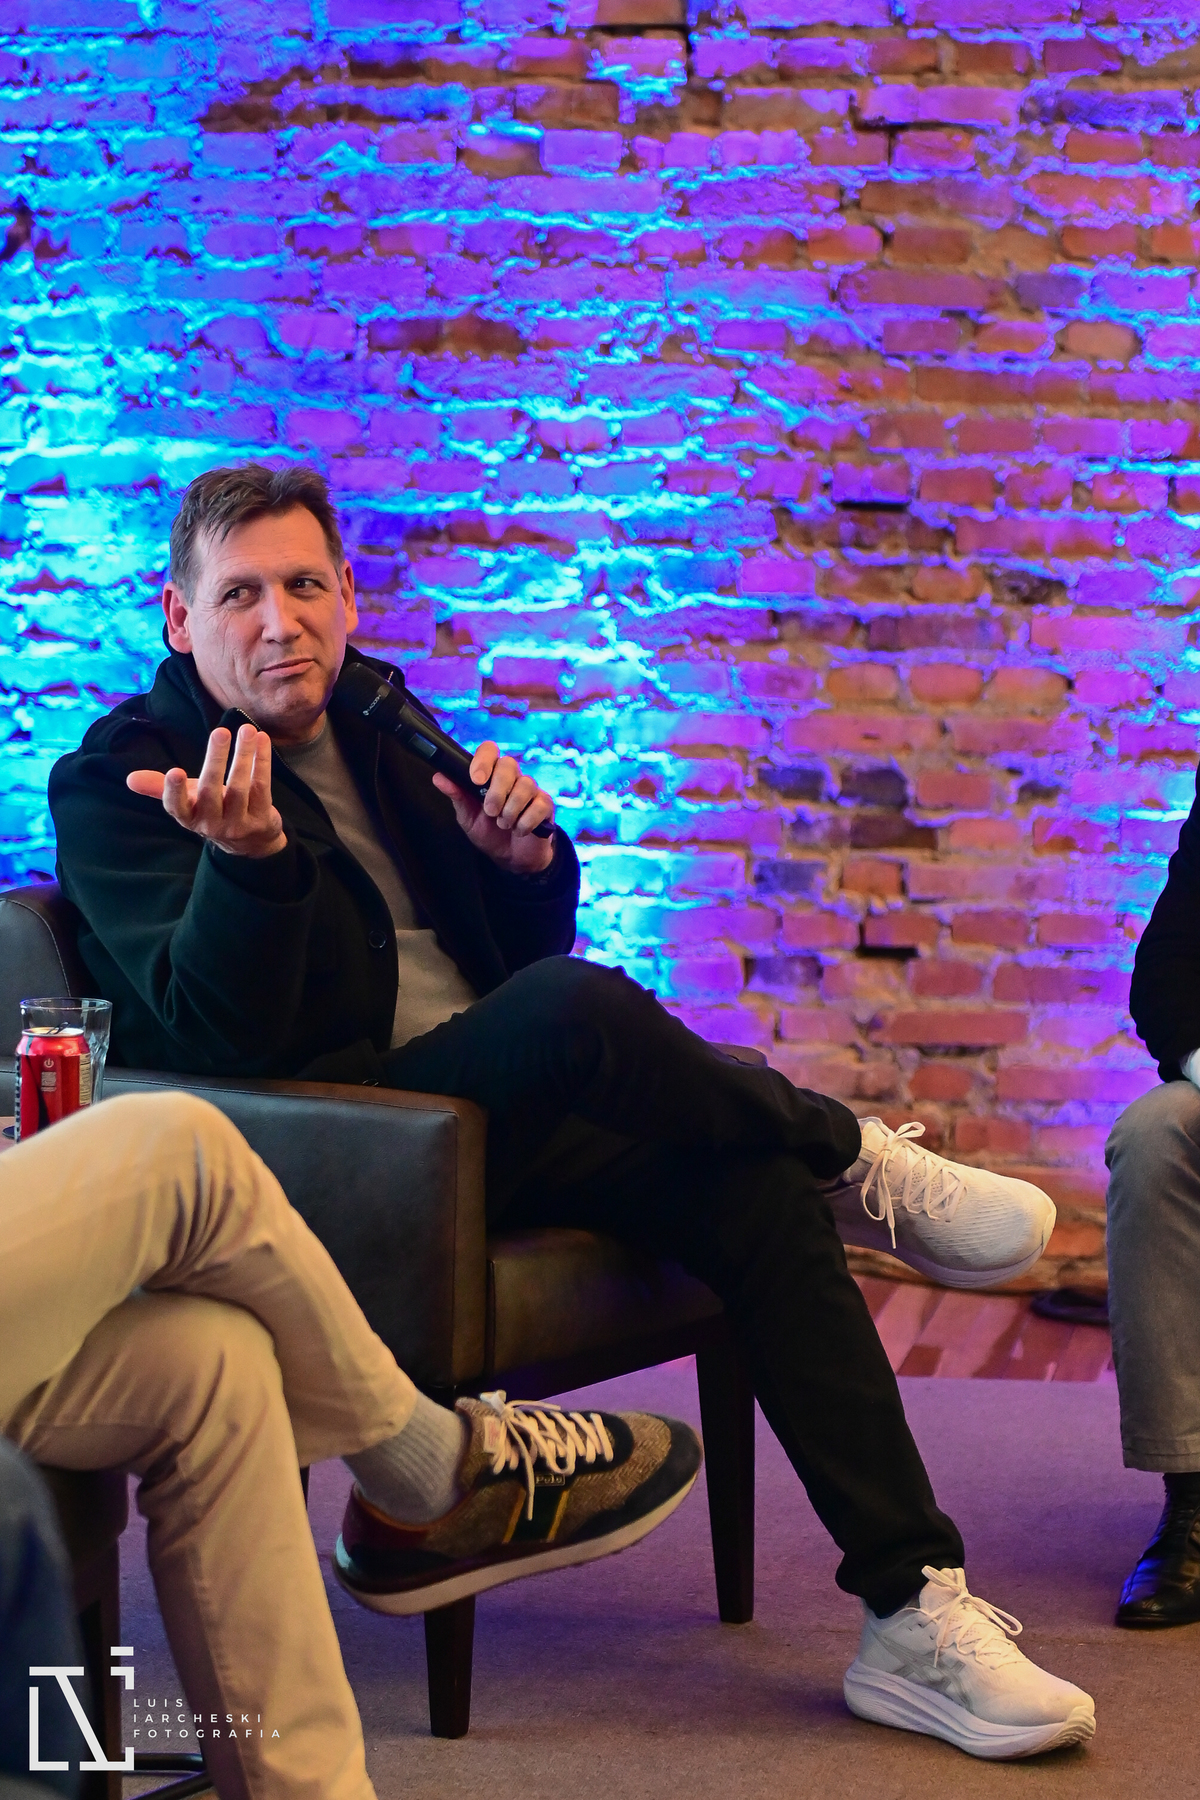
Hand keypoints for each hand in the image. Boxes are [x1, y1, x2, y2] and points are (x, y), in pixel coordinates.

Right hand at [126, 725, 286, 858]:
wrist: (250, 841)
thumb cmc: (211, 810)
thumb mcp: (186, 800)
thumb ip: (160, 788)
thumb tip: (130, 779)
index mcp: (189, 817)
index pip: (176, 807)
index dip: (174, 791)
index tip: (174, 771)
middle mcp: (211, 824)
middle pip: (211, 791)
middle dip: (215, 760)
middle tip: (220, 732)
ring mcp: (238, 824)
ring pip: (240, 789)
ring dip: (243, 756)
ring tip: (246, 729)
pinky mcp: (261, 820)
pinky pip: (262, 788)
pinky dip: (262, 763)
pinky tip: (262, 741)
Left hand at [432, 742, 554, 872]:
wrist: (511, 858)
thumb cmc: (489, 833)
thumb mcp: (467, 817)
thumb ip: (457, 796)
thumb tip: (438, 777)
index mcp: (491, 775)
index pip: (489, 750)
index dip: (483, 761)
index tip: (476, 780)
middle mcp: (512, 778)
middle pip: (509, 765)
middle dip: (497, 791)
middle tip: (490, 811)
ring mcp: (531, 790)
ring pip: (525, 785)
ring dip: (511, 810)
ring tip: (504, 825)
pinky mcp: (545, 805)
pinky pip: (539, 805)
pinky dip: (526, 821)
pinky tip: (520, 830)